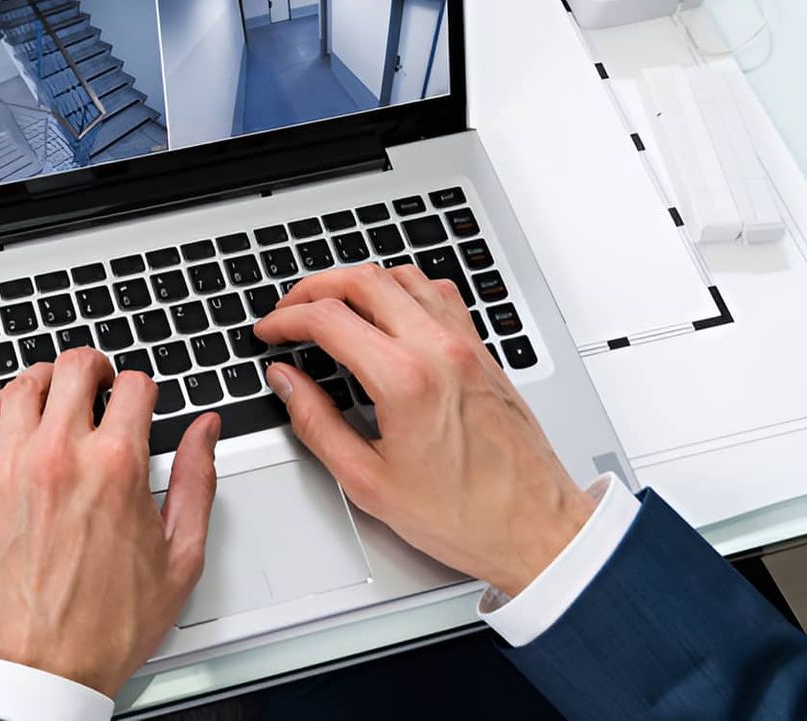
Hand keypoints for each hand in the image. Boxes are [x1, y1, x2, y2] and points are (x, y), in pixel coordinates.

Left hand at [0, 348, 219, 696]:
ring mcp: (11, 464)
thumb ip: (198, 483)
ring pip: (25, 382)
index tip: (139, 402)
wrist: (36, 668)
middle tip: (100, 386)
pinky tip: (14, 419)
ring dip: (47, 381)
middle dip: (95, 368)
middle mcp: (60, 455)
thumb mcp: (179, 560)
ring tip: (58, 399)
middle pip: (75, 366)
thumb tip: (205, 433)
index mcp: (116, 468)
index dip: (142, 389)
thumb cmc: (101, 627)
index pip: (133, 384)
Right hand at [255, 264, 591, 595]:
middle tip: (290, 310)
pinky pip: (438, 294)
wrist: (536, 529)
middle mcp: (439, 349)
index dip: (286, 318)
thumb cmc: (466, 516)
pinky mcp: (484, 352)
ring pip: (403, 277)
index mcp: (406, 380)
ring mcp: (466, 345)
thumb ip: (317, 424)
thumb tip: (288, 383)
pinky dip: (402, 289)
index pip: (329, 319)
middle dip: (314, 287)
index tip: (270, 331)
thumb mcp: (369, 483)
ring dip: (359, 282)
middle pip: (364, 280)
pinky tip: (388, 312)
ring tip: (332, 305)